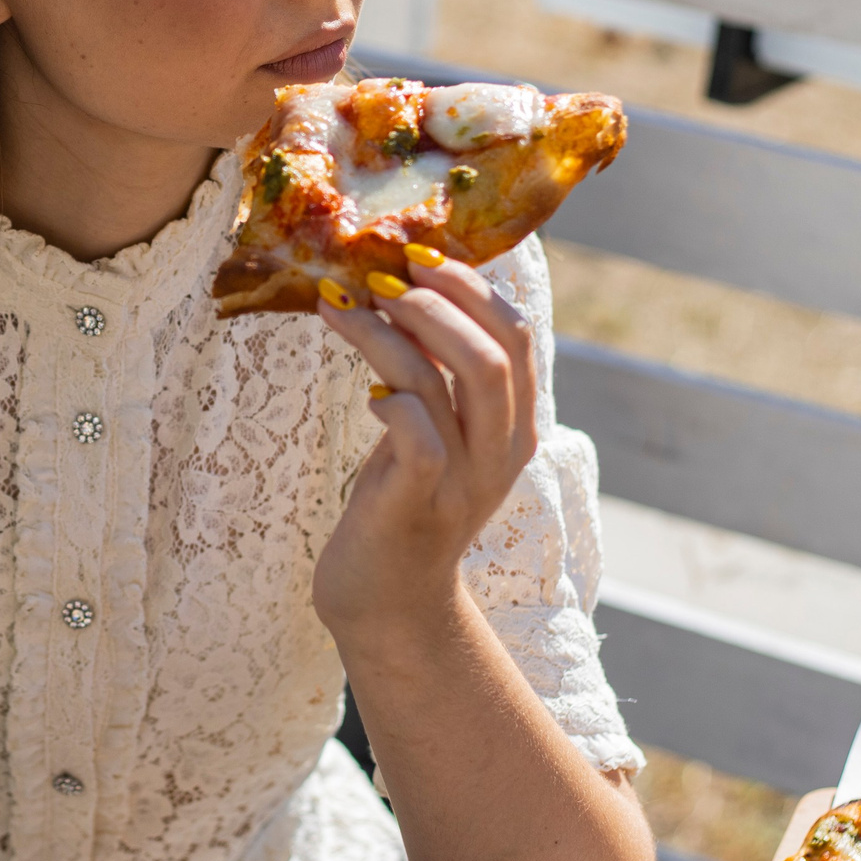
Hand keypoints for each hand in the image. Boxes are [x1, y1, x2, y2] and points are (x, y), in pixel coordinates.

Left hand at [311, 247, 536, 638]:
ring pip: (442, 380)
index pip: (518, 336)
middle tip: (385, 274)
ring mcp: (464, 479)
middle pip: (493, 351)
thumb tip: (406, 294)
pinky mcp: (419, 501)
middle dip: (438, 300)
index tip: (422, 257)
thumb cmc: (401, 506)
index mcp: (514, 428)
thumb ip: (437, 380)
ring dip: (388, 331)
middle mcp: (501, 452)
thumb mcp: (433, 435)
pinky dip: (388, 394)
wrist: (388, 603)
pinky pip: (415, 430)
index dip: (473, 288)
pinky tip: (362, 389)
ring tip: (342, 305)